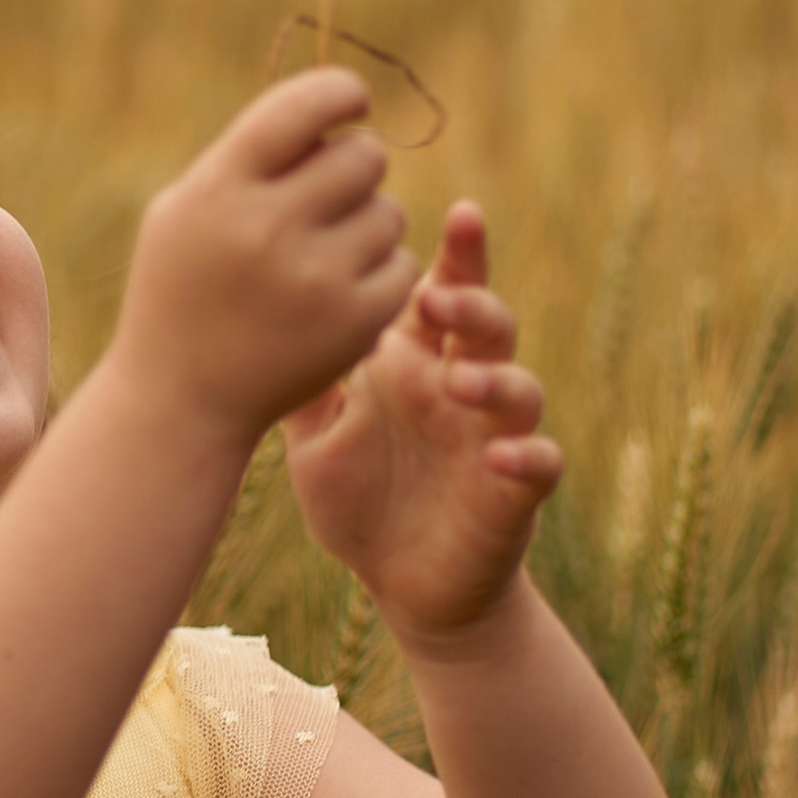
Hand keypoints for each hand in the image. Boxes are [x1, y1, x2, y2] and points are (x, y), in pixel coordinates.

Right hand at [110, 69, 418, 461]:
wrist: (180, 400)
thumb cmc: (182, 289)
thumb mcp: (185, 210)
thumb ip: (249, 154)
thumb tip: (331, 103)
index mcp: (219, 189)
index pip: (303, 106)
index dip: (341, 92)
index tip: (352, 101)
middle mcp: (268, 228)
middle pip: (364, 156)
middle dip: (355, 167)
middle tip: (330, 196)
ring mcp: (316, 279)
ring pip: (389, 213)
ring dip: (367, 225)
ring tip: (322, 257)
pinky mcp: (355, 323)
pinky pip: (403, 267)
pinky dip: (380, 276)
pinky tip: (339, 294)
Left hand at [282, 203, 561, 646]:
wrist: (400, 585)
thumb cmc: (360, 501)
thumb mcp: (314, 437)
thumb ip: (301, 380)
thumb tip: (257, 313)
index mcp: (417, 364)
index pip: (440, 294)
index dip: (459, 254)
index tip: (459, 212)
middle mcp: (462, 389)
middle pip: (487, 324)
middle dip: (473, 301)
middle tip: (440, 295)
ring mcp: (493, 438)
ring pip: (520, 387)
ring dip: (497, 378)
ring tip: (462, 380)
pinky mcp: (515, 493)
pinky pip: (540, 464)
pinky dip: (528, 456)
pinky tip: (502, 456)